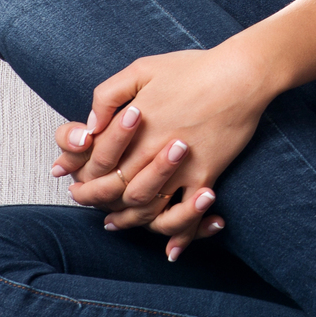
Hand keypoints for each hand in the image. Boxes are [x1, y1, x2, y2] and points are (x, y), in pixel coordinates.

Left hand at [63, 44, 273, 258]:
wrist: (242, 73)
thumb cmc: (194, 68)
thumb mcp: (143, 68)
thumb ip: (109, 94)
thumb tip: (91, 124)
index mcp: (133, 125)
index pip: (95, 162)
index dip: (81, 177)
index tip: (74, 186)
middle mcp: (150, 150)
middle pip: (115, 190)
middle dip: (99, 205)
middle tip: (94, 212)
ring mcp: (180, 165)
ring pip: (147, 207)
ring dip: (131, 221)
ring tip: (119, 225)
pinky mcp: (206, 173)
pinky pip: (189, 211)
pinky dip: (181, 234)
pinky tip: (172, 248)